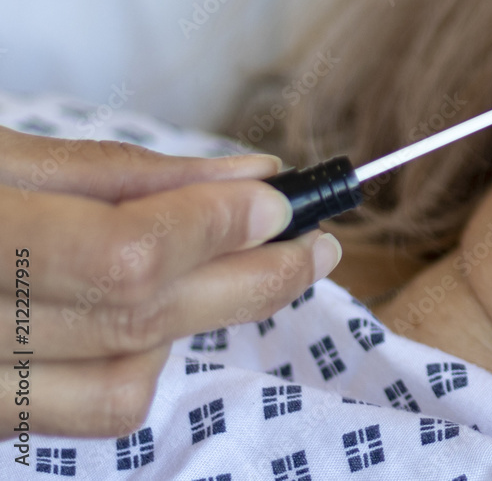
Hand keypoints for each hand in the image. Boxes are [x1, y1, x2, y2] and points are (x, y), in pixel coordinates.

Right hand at [0, 127, 341, 438]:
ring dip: (194, 322)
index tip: (282, 201)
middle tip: (314, 245)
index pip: (124, 254)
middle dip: (250, 279)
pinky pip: (86, 408)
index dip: (216, 228)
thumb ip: (119, 174)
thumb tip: (246, 181)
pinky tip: (148, 313)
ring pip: (124, 384)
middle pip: (141, 320)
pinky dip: (139, 359)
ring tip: (230, 270)